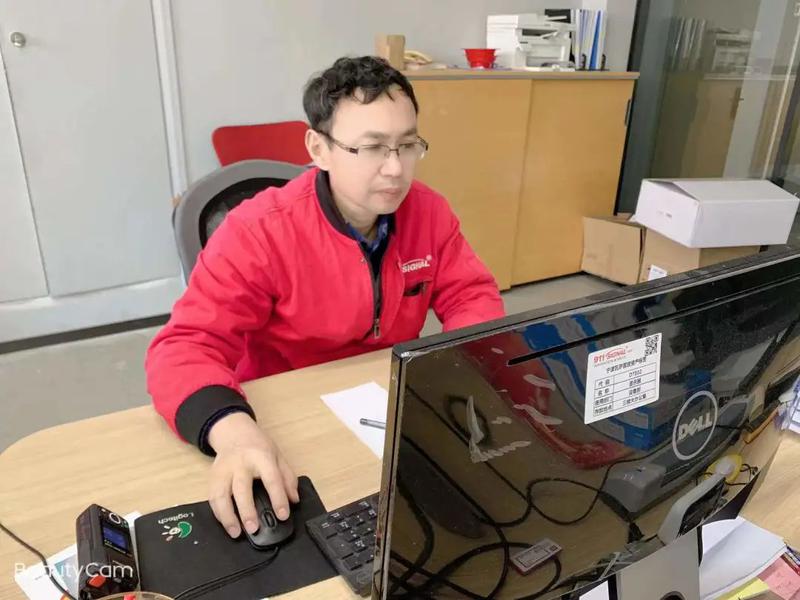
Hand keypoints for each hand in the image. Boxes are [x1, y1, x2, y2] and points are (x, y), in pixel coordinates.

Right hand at [206, 411, 298, 537]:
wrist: (234, 432)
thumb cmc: (258, 446)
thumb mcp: (278, 456)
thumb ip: (288, 478)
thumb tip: (293, 499)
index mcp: (261, 456)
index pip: (272, 479)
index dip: (278, 498)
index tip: (283, 515)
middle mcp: (241, 463)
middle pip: (242, 488)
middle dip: (247, 511)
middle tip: (253, 529)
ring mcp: (224, 470)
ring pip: (221, 495)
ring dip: (227, 516)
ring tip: (235, 532)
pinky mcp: (213, 476)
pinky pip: (212, 498)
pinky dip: (218, 513)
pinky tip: (226, 523)